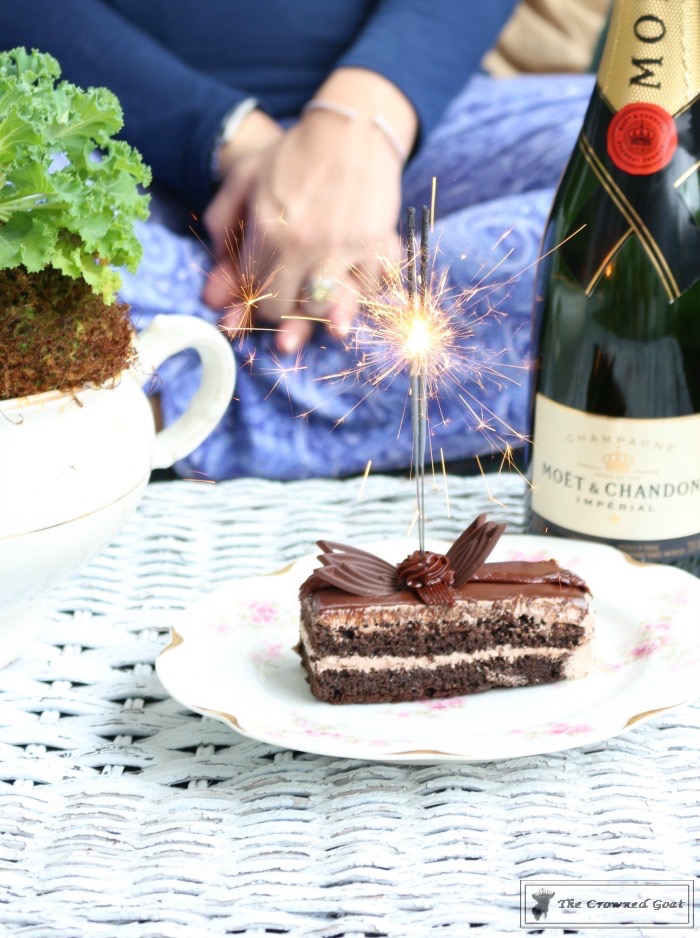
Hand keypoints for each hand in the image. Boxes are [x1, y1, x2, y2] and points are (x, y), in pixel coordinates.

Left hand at [205, 68, 416, 353]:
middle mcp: (302, 245)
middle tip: (290, 311)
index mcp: (266, 232)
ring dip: (324, 313)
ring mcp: (341, 247)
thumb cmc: (294, 155)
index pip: (255, 295)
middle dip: (286, 317)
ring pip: (327, 310)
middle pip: (288, 311)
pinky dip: (362, 291)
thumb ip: (220, 227)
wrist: (351, 129)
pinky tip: (354, 281)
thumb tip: (214, 288)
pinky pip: (369, 290)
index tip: (261, 305)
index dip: (256, 308)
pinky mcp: (376, 244)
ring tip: (322, 305)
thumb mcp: (243, 179)